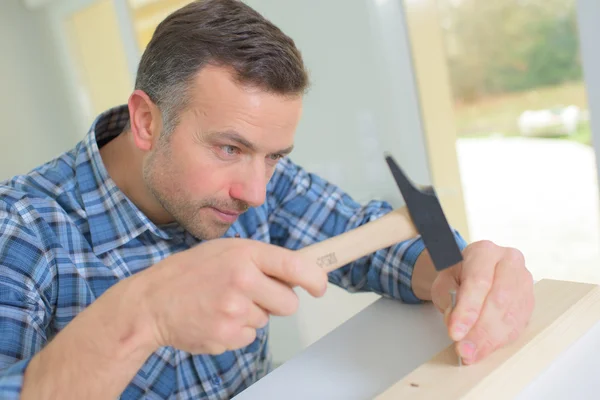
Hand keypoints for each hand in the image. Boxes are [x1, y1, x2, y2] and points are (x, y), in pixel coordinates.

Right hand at [139, 238, 327, 353]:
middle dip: (278, 301)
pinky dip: (237, 330)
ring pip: (266, 320)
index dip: (316, 278)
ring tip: (223, 302)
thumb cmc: (190, 272)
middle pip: (289, 303)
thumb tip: (298, 274)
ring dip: (252, 314)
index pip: (295, 266)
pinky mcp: (226, 336)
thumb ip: (260, 259)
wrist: (151, 302)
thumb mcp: (226, 250)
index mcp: (244, 254)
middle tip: (253, 293)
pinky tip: (216, 317)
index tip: (321, 286)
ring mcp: (234, 311)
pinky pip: (250, 337)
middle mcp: (242, 281)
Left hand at [431, 240, 534, 363]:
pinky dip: (499, 341)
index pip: (478, 282)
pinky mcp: (529, 301)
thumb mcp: (444, 282)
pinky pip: (517, 325)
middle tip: (463, 349)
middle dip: (479, 330)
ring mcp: (524, 281)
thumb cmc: (458, 276)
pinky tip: (484, 349)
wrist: (473, 272)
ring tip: (471, 354)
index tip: (455, 332)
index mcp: (485, 251)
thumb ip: (448, 300)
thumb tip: (457, 324)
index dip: (467, 310)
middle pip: (498, 300)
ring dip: (489, 339)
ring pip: (510, 315)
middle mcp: (509, 262)